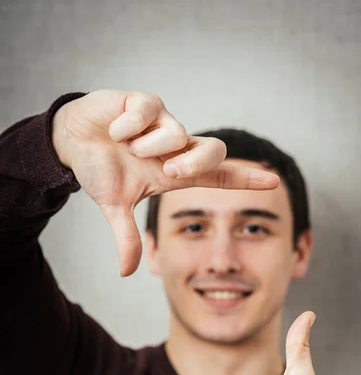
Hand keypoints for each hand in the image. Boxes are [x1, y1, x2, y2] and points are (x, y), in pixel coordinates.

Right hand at [52, 90, 278, 275]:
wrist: (73, 141)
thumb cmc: (101, 170)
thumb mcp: (115, 207)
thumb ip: (127, 237)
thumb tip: (126, 273)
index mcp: (175, 171)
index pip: (219, 175)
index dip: (246, 180)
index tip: (273, 182)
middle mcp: (176, 146)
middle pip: (213, 150)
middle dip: (193, 163)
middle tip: (167, 171)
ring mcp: (163, 122)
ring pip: (176, 134)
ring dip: (145, 146)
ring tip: (123, 146)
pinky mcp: (145, 101)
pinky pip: (147, 113)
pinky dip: (126, 127)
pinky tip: (114, 131)